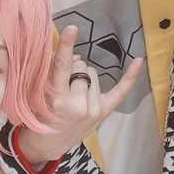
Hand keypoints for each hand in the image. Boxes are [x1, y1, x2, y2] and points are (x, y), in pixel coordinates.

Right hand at [16, 25, 144, 165]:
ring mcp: (93, 109)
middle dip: (72, 68)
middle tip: (62, 81)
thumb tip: (66, 52)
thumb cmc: (38, 116)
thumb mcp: (35, 94)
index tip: (72, 29)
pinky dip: (129, 76)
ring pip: (93, 73)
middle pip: (80, 67)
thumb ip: (48, 72)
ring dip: (84, 75)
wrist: (47, 144)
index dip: (66, 46)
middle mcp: (78, 104)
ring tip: (73, 89)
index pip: (62, 66)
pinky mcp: (103, 112)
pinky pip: (120, 90)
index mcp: (57, 99)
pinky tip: (138, 60)